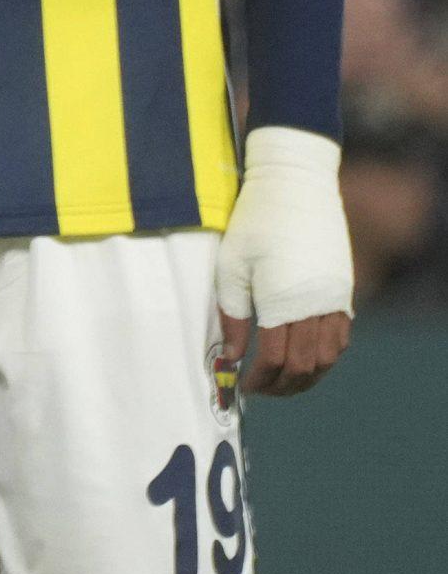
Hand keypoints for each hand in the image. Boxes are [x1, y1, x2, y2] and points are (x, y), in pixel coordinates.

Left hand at [216, 127, 354, 398]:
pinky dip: (325, 356)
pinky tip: (305, 357)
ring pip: (328, 357)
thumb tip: (229, 356)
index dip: (258, 379)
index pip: (275, 359)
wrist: (297, 184)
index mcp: (282, 300)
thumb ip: (230, 315)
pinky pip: (341, 338)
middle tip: (260, 389)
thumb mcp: (230, 265)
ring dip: (306, 376)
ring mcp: (334, 299)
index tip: (242, 384)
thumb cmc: (254, 221)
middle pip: (304, 366)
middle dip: (282, 385)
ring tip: (282, 380)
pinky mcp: (343, 290)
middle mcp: (315, 305)